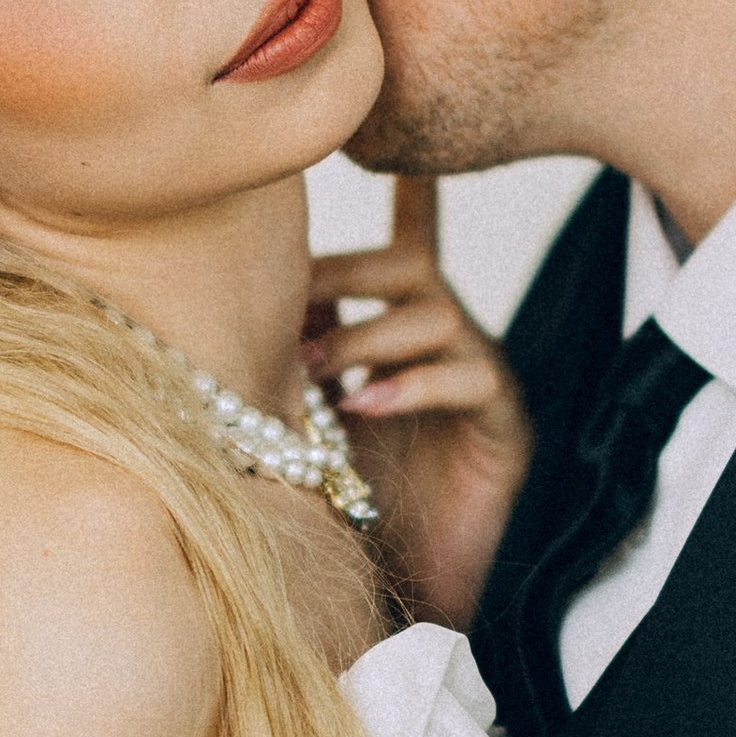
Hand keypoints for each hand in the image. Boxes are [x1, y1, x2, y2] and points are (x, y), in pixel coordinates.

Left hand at [303, 180, 529, 629]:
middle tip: (289, 298)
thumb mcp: (307, 421)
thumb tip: (233, 305)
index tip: (381, 151)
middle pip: (409, 264)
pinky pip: (469, 378)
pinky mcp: (502, 423)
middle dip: (347, 270)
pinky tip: (363, 404)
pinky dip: (409, 385)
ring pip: (436, 313)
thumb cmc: (355, 505)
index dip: (402, 194)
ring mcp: (477, 378)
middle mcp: (441, 342)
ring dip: (367, 332)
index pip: (399, 246)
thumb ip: (289, 363)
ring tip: (316, 367)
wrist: (412, 585)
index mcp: (398, 332)